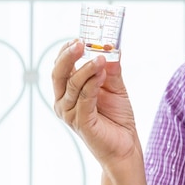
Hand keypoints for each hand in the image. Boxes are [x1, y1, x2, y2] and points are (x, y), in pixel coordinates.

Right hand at [52, 39, 140, 167]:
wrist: (125, 145)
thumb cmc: (117, 116)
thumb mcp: (115, 86)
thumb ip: (111, 68)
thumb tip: (112, 48)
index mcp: (68, 92)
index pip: (60, 68)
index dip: (66, 51)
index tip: (78, 38)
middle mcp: (64, 102)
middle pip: (58, 75)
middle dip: (68, 56)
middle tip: (80, 42)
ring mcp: (71, 113)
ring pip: (73, 85)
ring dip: (86, 69)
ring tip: (101, 58)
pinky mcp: (82, 122)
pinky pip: (84, 99)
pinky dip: (93, 84)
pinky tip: (102, 73)